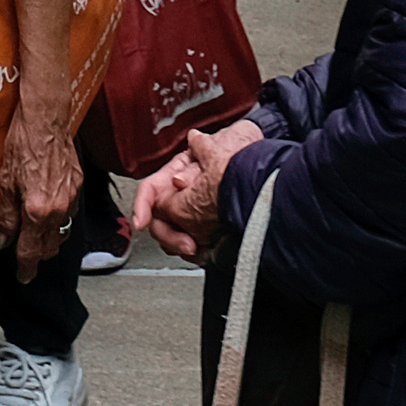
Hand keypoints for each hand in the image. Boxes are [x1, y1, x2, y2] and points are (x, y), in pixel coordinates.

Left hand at [0, 101, 86, 269]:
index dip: (26, 267)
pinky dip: (58, 218)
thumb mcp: (5, 182)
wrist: (46, 118)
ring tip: (36, 235)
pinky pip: (70, 212)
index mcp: (38, 210)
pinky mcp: (79, 185)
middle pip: (51, 246)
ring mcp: (72, 197)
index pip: (31, 251)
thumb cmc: (23, 143)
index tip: (23, 277)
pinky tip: (48, 210)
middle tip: (25, 255)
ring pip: (63, 231)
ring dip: (50, 238)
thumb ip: (5, 215)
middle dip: (38, 254)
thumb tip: (4, 239)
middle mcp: (58, 208)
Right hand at [131, 117, 264, 256]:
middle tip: (188, 243)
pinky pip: (191, 242)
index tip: (142, 222)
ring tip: (200, 248)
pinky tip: (206, 252)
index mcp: (177, 173)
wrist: (263, 171)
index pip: (150, 189)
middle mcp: (181, 193)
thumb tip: (177, 181)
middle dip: (170, 233)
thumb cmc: (239, 152)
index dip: (143, 205)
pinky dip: (196, 250)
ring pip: (174, 232)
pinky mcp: (205, 228)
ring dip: (182, 243)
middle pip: (160, 217)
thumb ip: (189, 170)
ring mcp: (192, 211)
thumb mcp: (212, 156)